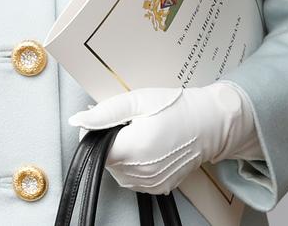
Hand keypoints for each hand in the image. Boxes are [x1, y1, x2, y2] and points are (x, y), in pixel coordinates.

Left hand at [68, 81, 258, 194]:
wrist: (209, 123)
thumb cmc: (175, 107)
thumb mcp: (137, 100)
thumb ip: (105, 112)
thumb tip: (77, 120)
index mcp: (134, 149)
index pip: (96, 149)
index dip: (94, 132)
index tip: (106, 118)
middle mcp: (141, 172)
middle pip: (107, 160)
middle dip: (109, 140)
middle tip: (126, 121)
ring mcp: (151, 183)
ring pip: (118, 171)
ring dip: (120, 153)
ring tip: (138, 132)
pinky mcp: (159, 187)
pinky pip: (133, 179)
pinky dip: (133, 165)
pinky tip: (146, 146)